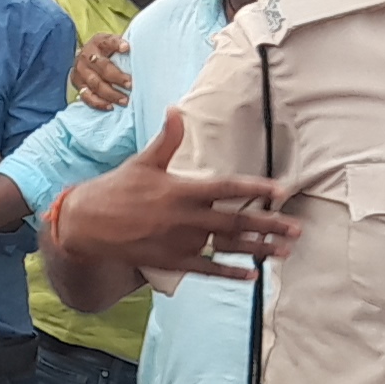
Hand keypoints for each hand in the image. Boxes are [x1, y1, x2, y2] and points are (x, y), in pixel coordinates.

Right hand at [48, 109, 295, 280]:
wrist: (88, 225)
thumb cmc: (116, 190)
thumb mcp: (143, 161)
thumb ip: (167, 139)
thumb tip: (177, 109)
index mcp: (181, 189)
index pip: (227, 188)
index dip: (255, 189)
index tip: (281, 190)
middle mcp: (185, 217)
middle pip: (236, 222)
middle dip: (269, 225)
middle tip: (297, 229)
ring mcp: (180, 242)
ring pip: (227, 247)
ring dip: (258, 249)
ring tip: (284, 251)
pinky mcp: (172, 261)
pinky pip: (207, 269)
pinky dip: (231, 273)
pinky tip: (252, 274)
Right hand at [71, 31, 133, 111]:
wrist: (84, 58)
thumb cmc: (105, 51)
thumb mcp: (112, 42)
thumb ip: (122, 45)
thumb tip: (140, 49)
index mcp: (97, 43)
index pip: (107, 42)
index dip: (116, 44)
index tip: (127, 48)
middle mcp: (86, 56)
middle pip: (102, 67)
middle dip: (117, 77)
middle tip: (131, 85)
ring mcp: (80, 72)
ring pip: (95, 84)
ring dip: (111, 94)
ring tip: (125, 100)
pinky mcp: (77, 85)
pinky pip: (87, 96)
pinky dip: (99, 103)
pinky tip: (110, 106)